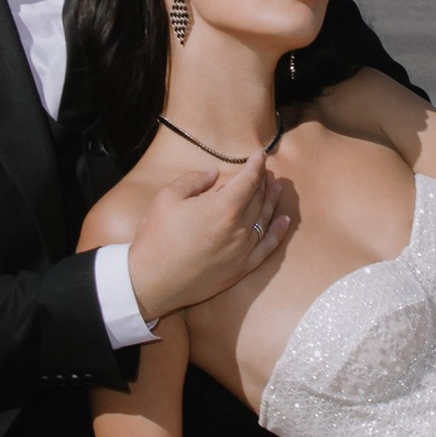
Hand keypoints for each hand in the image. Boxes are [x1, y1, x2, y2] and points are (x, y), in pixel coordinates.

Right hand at [123, 144, 295, 319]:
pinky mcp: (241, 269)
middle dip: (262, 181)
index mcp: (224, 207)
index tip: (259, 155)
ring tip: (277, 188)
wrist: (151, 282)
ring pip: (265, 219)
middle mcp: (240, 228)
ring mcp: (243, 250)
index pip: (249, 180)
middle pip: (258, 198)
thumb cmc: (156, 238)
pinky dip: (278, 232)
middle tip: (264, 171)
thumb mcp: (168, 197)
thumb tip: (214, 174)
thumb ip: (195, 180)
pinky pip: (267, 247)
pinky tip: (284, 221)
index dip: (256, 164)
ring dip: (272, 201)